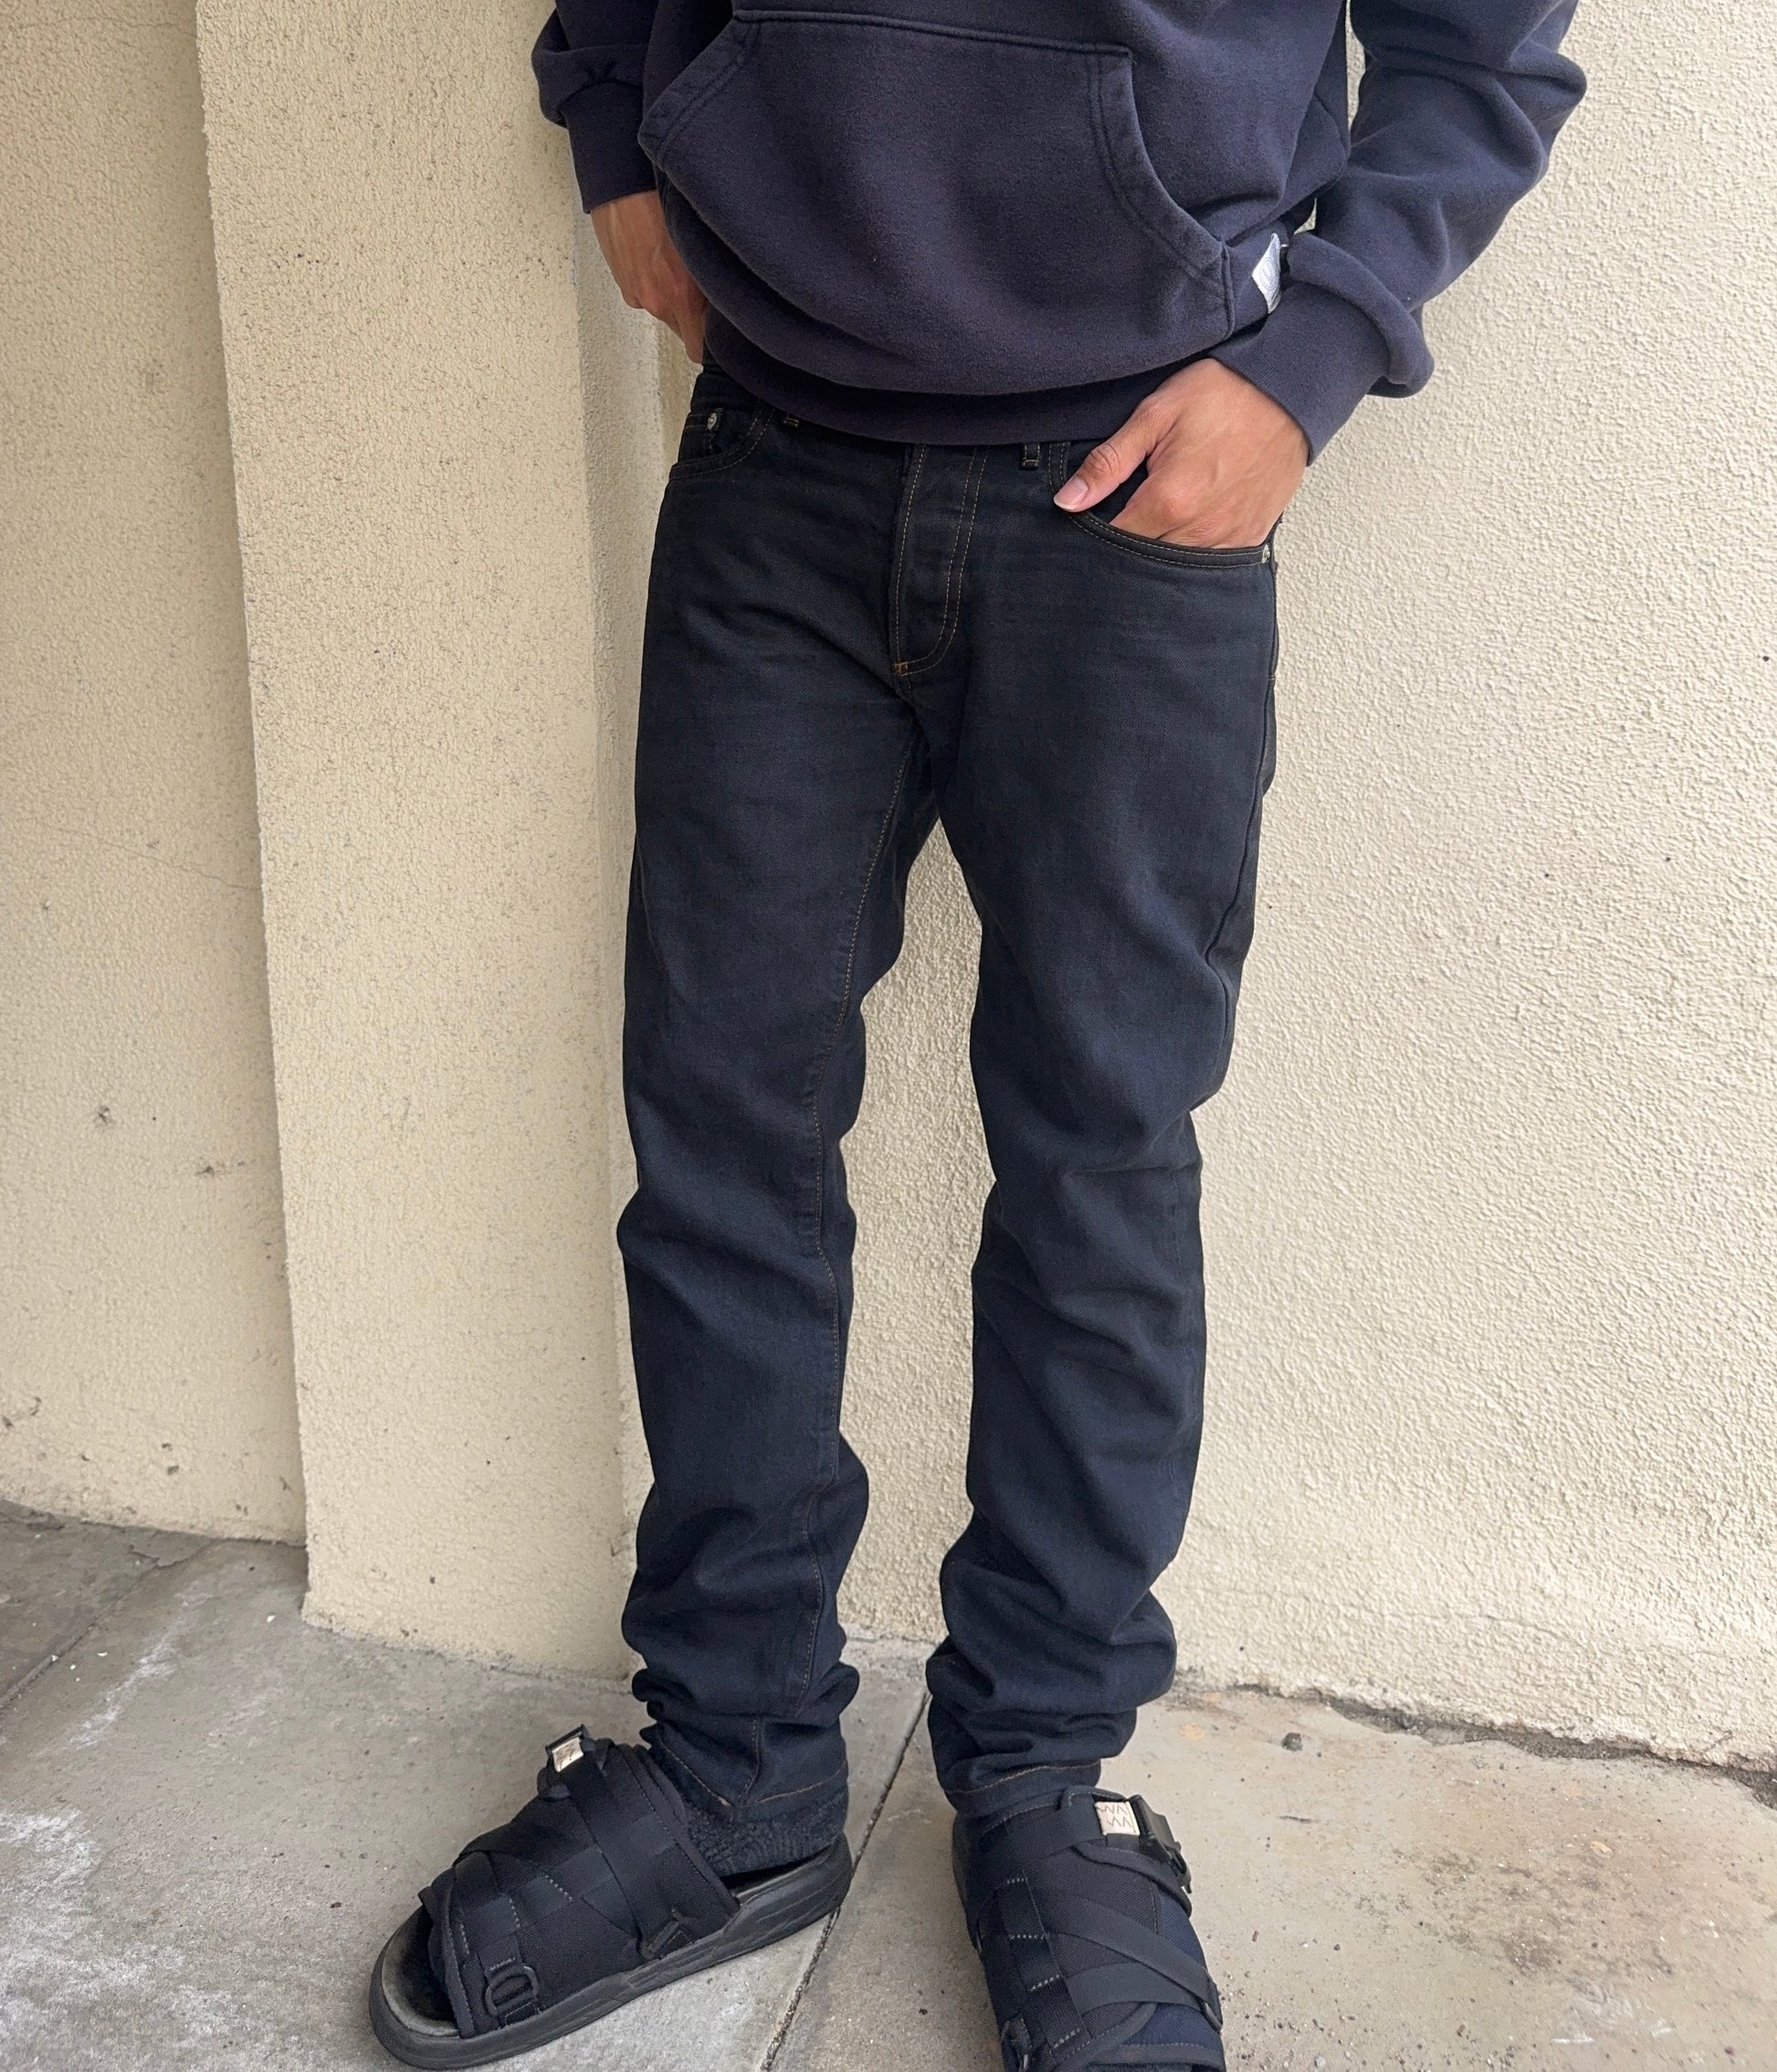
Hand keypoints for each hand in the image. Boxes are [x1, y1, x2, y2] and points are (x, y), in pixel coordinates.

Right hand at [591, 190, 708, 362]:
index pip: (699, 350)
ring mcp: (636, 292)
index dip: (712, 345)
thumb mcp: (699, 242)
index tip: (721, 335)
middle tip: (704, 287)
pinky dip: (653, 281)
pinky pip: (645, 292)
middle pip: (683, 330)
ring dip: (672, 295)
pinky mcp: (621, 280)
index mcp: (681, 296)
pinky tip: (657, 255)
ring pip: (663, 309)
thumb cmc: (660, 200)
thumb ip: (712, 278)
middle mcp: (656, 301)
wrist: (622, 179)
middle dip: (694, 316)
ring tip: (676, 262)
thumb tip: (726, 298)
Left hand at [1053, 360, 1307, 548]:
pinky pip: (1213, 560)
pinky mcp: (1250, 535)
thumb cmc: (1222, 395)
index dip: (1099, 533)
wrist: (1287, 389)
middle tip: (1129, 512)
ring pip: (1178, 564)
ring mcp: (1228, 537)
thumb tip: (1068, 501)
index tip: (1095, 518)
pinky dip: (1196, 548)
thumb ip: (1108, 463)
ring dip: (1163, 548)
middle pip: (1145, 558)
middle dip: (1130, 543)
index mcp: (1168, 501)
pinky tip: (1191, 523)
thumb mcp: (1154, 416)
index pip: (1115, 541)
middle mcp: (1199, 529)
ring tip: (1161, 517)